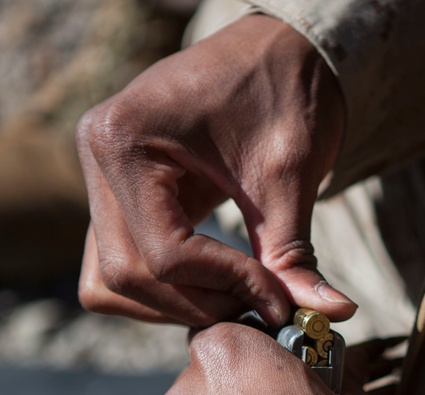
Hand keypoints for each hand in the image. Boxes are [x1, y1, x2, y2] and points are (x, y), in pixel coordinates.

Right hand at [76, 14, 353, 327]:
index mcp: (125, 138)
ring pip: (110, 282)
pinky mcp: (116, 194)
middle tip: (259, 308)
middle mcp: (96, 156)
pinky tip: (217, 282)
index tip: (279, 300)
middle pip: (125, 275)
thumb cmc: (282, 91)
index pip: (163, 252)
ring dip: (174, 304)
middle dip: (197, 304)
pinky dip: (164, 288)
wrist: (277, 48)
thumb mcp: (290, 173)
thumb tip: (328, 315)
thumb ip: (294, 254)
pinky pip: (120, 265)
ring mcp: (99, 176)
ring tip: (239, 297)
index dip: (226, 286)